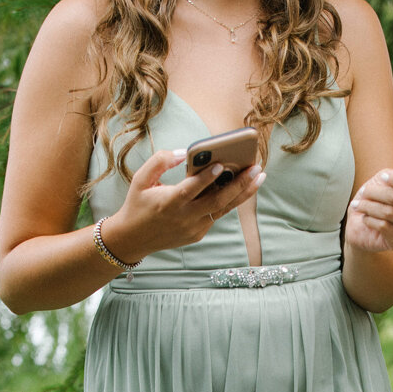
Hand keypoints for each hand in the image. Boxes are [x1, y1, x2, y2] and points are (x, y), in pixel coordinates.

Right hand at [102, 148, 264, 264]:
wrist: (133, 239)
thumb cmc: (137, 203)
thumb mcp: (140, 179)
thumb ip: (160, 161)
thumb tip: (184, 152)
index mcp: (168, 203)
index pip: (191, 189)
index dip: (206, 178)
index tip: (221, 165)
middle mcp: (184, 217)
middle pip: (217, 200)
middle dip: (239, 183)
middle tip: (256, 167)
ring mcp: (193, 228)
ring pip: (223, 209)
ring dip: (243, 193)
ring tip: (259, 176)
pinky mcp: (198, 234)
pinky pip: (216, 214)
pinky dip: (229, 200)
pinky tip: (242, 187)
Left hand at [345, 162, 392, 252]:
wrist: (362, 224)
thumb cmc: (375, 198)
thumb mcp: (383, 180)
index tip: (382, 178)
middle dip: (375, 193)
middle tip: (363, 192)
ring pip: (390, 213)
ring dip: (369, 207)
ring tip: (358, 205)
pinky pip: (385, 227)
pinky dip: (371, 220)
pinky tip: (365, 218)